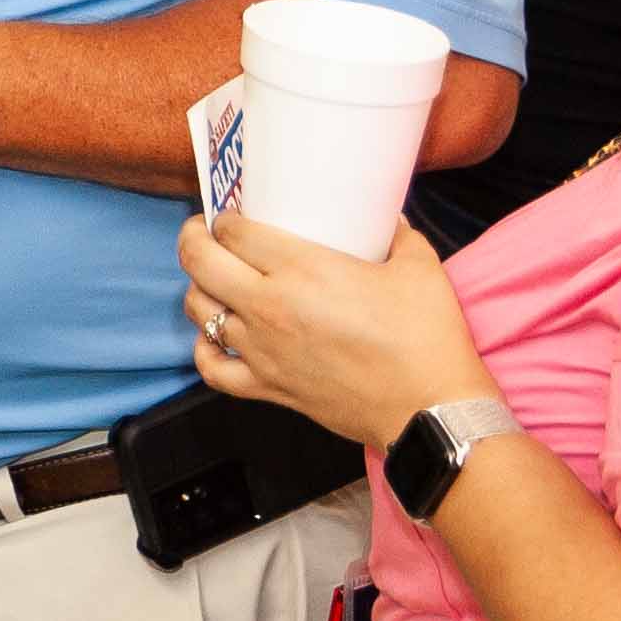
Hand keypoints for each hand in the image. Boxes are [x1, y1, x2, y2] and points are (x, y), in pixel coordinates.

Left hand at [174, 210, 492, 453]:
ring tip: (212, 279)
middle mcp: (268, 306)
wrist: (428, 407)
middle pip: (200, 263)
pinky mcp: (267, 387)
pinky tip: (213, 336)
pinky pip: (212, 368)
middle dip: (191, 239)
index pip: (235, 232)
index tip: (232, 214)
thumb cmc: (425, 336)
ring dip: (198, 289)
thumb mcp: (418, 266)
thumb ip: (397, 234)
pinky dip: (204, 350)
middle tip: (201, 231)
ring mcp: (261, 350)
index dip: (225, 217)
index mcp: (301, 269)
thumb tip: (387, 219)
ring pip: (198, 310)